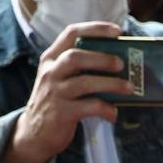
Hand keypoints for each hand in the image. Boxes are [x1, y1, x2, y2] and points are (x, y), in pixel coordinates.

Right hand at [0, 22, 131, 162]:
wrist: (34, 133)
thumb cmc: (55, 102)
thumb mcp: (59, 78)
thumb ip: (79, 67)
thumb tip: (115, 59)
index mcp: (51, 58)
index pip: (71, 33)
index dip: (95, 29)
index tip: (117, 31)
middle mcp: (51, 72)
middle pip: (76, 57)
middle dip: (103, 58)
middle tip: (121, 64)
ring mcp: (55, 92)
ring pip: (85, 82)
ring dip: (111, 84)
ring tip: (128, 88)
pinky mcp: (62, 113)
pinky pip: (89, 107)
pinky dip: (106, 109)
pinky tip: (113, 113)